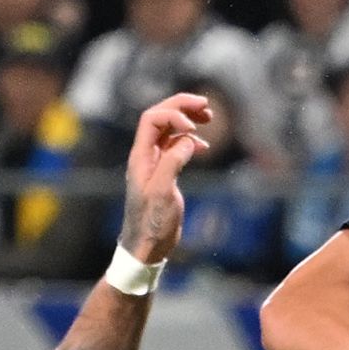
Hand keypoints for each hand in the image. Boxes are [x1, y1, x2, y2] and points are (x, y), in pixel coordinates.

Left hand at [118, 92, 210, 265]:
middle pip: (160, 118)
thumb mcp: (162, 191)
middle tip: (205, 105)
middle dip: (181, 107)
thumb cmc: (152, 222)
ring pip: (169, 130)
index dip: (174, 115)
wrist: (147, 244)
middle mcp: (146, 155)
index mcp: (140, 156)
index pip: (152, 119)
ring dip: (187, 120)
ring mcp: (155, 163)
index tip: (194, 127)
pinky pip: (176, 146)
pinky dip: (190, 140)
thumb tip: (188, 140)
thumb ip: (172, 162)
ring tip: (208, 118)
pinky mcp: (165, 173)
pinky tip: (204, 146)